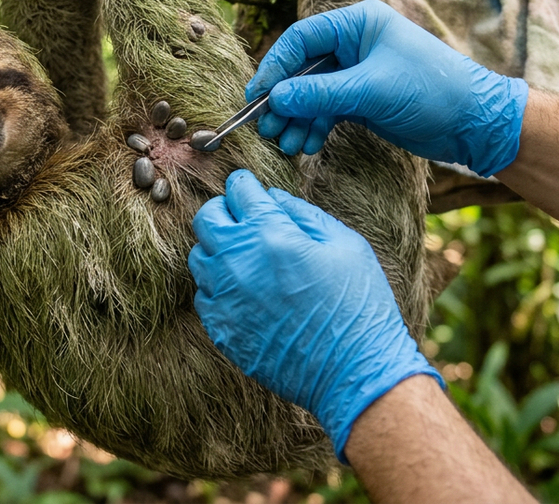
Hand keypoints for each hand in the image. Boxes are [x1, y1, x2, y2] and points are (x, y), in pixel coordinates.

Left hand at [188, 170, 440, 461]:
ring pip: (199, 256)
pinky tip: (247, 294)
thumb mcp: (346, 244)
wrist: (354, 371)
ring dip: (219, 251)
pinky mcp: (220, 329)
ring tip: (248, 261)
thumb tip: (272, 197)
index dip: (248, 187)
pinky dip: (219, 288)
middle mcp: (237, 261)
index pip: (238, 189)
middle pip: (207, 218)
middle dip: (225, 212)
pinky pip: (204, 295)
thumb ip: (303, 214)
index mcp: (270, 233)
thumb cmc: (359, 305)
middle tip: (247, 223)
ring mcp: (224, 297)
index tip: (254, 193)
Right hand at [247, 0, 528, 176]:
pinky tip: (306, 145)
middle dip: (284, 100)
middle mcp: (354, 44)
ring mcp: (357, 72)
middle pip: (302, 69)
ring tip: (286, 144)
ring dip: (296, 119)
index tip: (257, 96)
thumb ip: (320, 94)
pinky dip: (314, 127)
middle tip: (266, 127)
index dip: (275, 67)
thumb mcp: (372, 91)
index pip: (301, 39)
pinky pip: (326, 110)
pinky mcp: (363, 99)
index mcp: (358, 23)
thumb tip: (274, 99)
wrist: (477, 123)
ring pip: (312, 94)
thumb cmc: (433, 92)